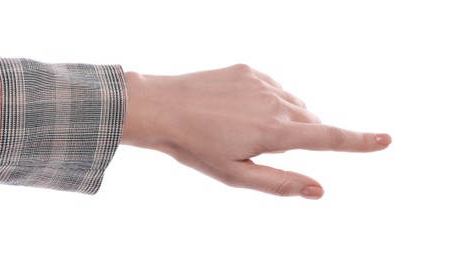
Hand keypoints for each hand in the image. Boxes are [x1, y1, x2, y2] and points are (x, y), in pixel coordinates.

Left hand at [121, 64, 390, 198]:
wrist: (162, 108)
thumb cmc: (195, 148)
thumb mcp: (235, 175)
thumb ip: (280, 182)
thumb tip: (318, 190)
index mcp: (273, 132)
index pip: (328, 138)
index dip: (360, 141)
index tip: (386, 139)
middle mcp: (274, 102)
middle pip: (310, 121)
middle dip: (302, 136)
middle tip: (265, 146)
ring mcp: (262, 82)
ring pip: (293, 104)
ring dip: (284, 118)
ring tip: (244, 128)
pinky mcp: (248, 69)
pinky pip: (273, 88)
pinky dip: (267, 101)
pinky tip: (237, 109)